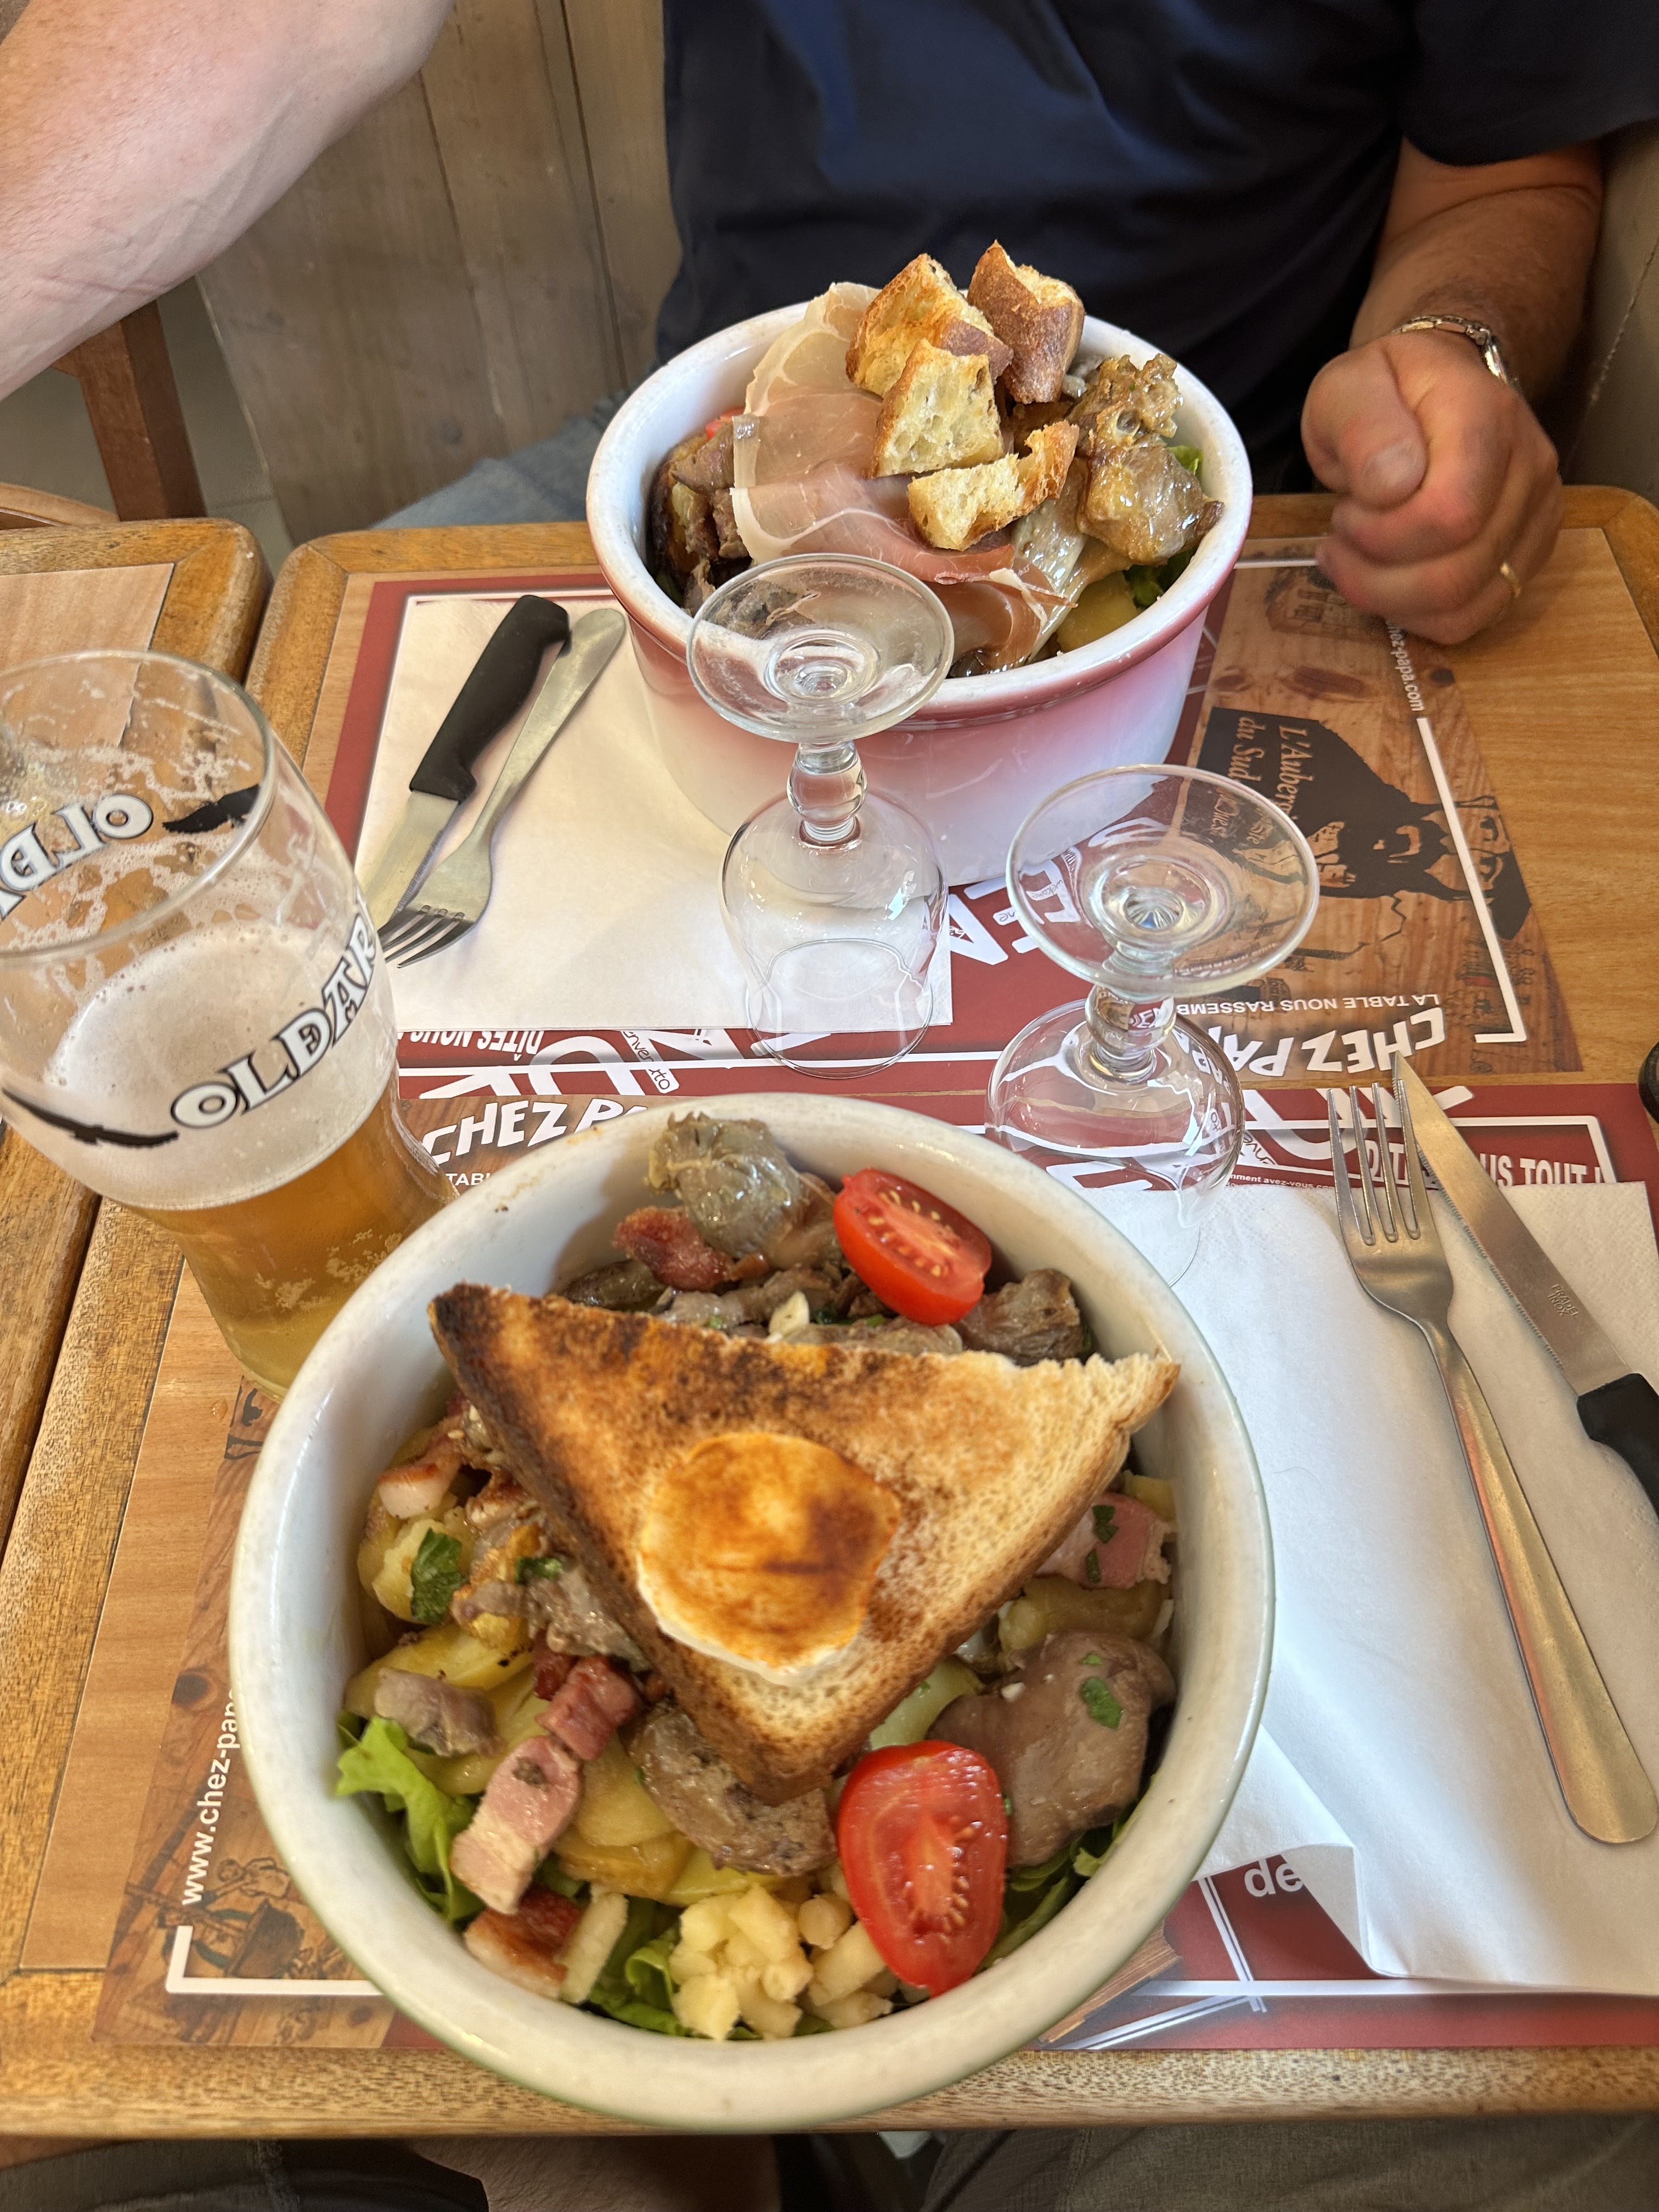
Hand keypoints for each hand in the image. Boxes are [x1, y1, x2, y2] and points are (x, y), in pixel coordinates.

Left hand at [1300, 330, 1561, 643]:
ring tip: (1358, 560)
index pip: (1449, 516)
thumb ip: (1363, 428)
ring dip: (1392, 600)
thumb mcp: (1348, 388)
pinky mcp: (1528, 552)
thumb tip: (1392, 484)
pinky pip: (1473, 616)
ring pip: (1465, 606)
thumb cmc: (1385, 389)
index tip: (1343, 513)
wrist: (1435, 385)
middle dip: (1375, 577)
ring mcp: (1537, 514)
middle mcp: (1529, 468)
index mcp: (1486, 418)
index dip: (1380, 536)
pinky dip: (1418, 614)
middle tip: (1341, 541)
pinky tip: (1387, 579)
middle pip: (1456, 575)